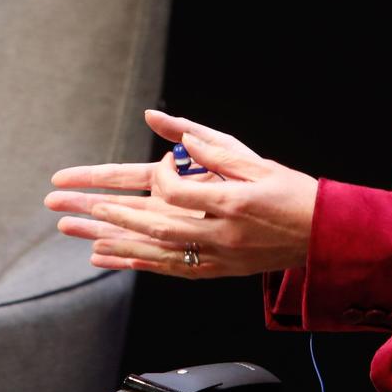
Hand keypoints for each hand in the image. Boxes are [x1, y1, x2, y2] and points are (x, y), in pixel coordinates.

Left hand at [43, 109, 318, 278]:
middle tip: (65, 203)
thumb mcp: (256, 162)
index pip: (175, 190)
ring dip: (108, 238)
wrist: (325, 239)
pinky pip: (165, 268)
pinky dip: (131, 261)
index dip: (159, 175)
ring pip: (151, 249)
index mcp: (232, 203)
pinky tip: (102, 255)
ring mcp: (216, 258)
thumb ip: (210, 146)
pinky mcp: (214, 271)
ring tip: (71, 228)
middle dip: (105, 212)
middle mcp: (220, 235)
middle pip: (151, 224)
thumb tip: (165, 120)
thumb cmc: (293, 193)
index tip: (160, 164)